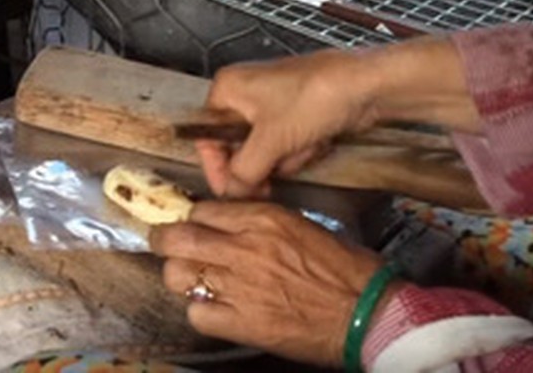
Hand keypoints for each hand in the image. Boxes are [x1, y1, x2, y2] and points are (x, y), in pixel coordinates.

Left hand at [150, 201, 393, 367]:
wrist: (368, 312)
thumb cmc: (346, 269)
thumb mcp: (302, 225)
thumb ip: (261, 222)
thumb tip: (231, 223)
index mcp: (263, 219)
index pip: (202, 209)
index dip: (191, 218)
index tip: (190, 225)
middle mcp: (244, 248)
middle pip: (176, 238)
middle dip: (164, 241)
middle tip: (166, 246)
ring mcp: (240, 286)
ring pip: (177, 275)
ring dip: (180, 276)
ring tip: (193, 280)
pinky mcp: (242, 323)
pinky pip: (197, 313)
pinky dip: (200, 310)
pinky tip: (214, 308)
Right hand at [200, 38, 475, 197]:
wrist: (365, 87)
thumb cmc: (312, 101)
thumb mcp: (270, 141)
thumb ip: (243, 172)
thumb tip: (230, 195)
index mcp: (227, 89)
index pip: (208, 138)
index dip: (220, 169)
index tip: (234, 193)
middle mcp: (245, 93)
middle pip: (239, 147)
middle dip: (265, 161)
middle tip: (280, 167)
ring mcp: (272, 103)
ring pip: (266, 150)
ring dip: (287, 157)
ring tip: (307, 143)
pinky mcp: (296, 113)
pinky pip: (287, 144)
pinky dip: (302, 149)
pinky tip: (318, 141)